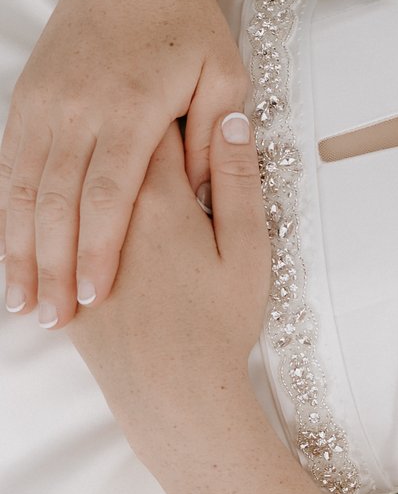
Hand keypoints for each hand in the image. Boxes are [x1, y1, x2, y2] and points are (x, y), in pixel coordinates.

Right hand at [2, 0, 247, 326]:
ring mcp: (43, 104)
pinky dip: (5, 212)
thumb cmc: (190, 27)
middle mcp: (76, 108)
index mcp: (129, 108)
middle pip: (55, 202)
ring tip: (20, 300)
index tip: (93, 296)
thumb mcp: (224, 75)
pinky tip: (7, 250)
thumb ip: (214, 137)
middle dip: (49, 266)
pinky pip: (7, 165)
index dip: (96, 250)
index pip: (106, 194)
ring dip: (17, 248)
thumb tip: (202, 194)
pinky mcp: (25, 100)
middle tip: (51, 319)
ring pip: (20, 189)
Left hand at [66, 115, 271, 419]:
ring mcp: (77, 243)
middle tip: (153, 122)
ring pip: (75, 186)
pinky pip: (53, 226)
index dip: (171, 109)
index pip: (156, 128)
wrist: (171, 392)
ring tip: (119, 168)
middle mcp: (108, 213)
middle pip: (110, 151)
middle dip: (129, 133)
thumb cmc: (219, 322)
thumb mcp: (248, 249)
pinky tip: (73, 207)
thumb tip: (230, 120)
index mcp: (158, 199)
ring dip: (93, 170)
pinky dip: (63, 209)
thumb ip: (236, 182)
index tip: (182, 101)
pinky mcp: (61, 274)